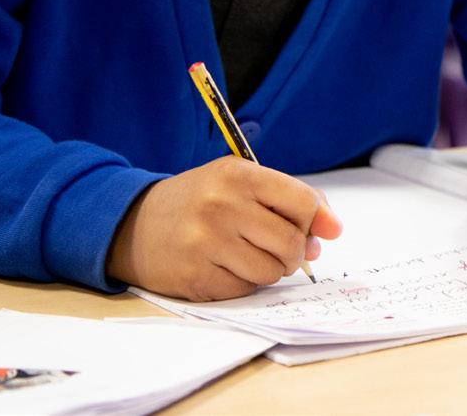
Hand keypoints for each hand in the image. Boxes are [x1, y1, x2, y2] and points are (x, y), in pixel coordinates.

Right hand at [106, 156, 341, 300]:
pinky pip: (245, 290)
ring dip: (270, 270)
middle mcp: (221, 205)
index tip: (315, 230)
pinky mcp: (195, 276)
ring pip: (271, 271)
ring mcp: (206, 243)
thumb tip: (333, 231)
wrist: (133, 225)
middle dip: (295, 252)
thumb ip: (291, 199)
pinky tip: (224, 267)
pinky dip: (244, 284)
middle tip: (280, 249)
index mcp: (238, 175)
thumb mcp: (241, 183)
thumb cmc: (200, 202)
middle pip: (291, 243)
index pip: (303, 203)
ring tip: (249, 256)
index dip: (315, 221)